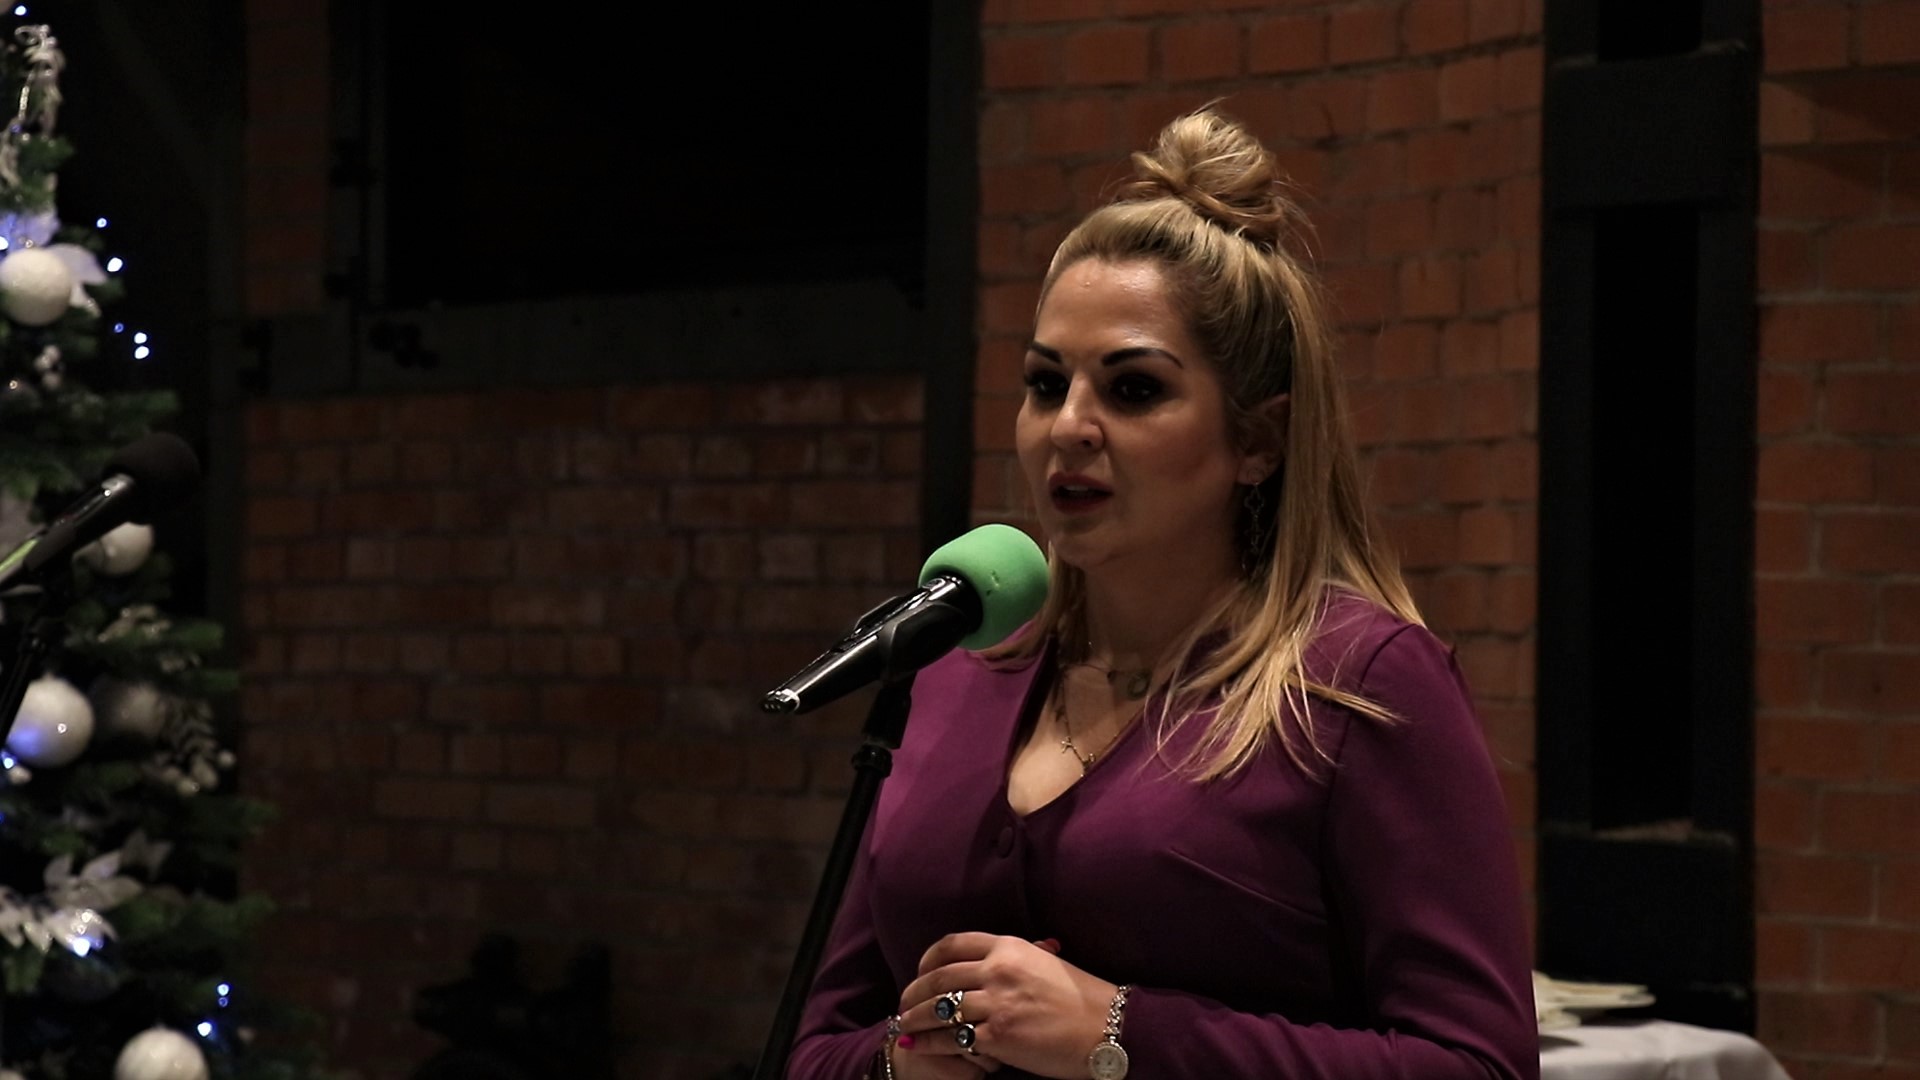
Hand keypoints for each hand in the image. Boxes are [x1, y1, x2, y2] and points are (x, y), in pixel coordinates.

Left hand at [897, 932, 1114, 1079]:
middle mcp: (998, 970)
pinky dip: (932, 1044)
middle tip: (902, 1005)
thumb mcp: (1046, 962)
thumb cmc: (1081, 996)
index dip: (928, 959)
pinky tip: (922, 1047)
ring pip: (939, 1009)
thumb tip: (992, 956)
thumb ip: (1015, 956)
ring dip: (915, 1020)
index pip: (953, 945)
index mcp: (1009, 947)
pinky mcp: (998, 1037)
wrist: (1107, 1027)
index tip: (920, 971)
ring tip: (904, 1028)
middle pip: (938, 978)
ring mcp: (997, 1004)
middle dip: (912, 993)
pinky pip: (952, 1039)